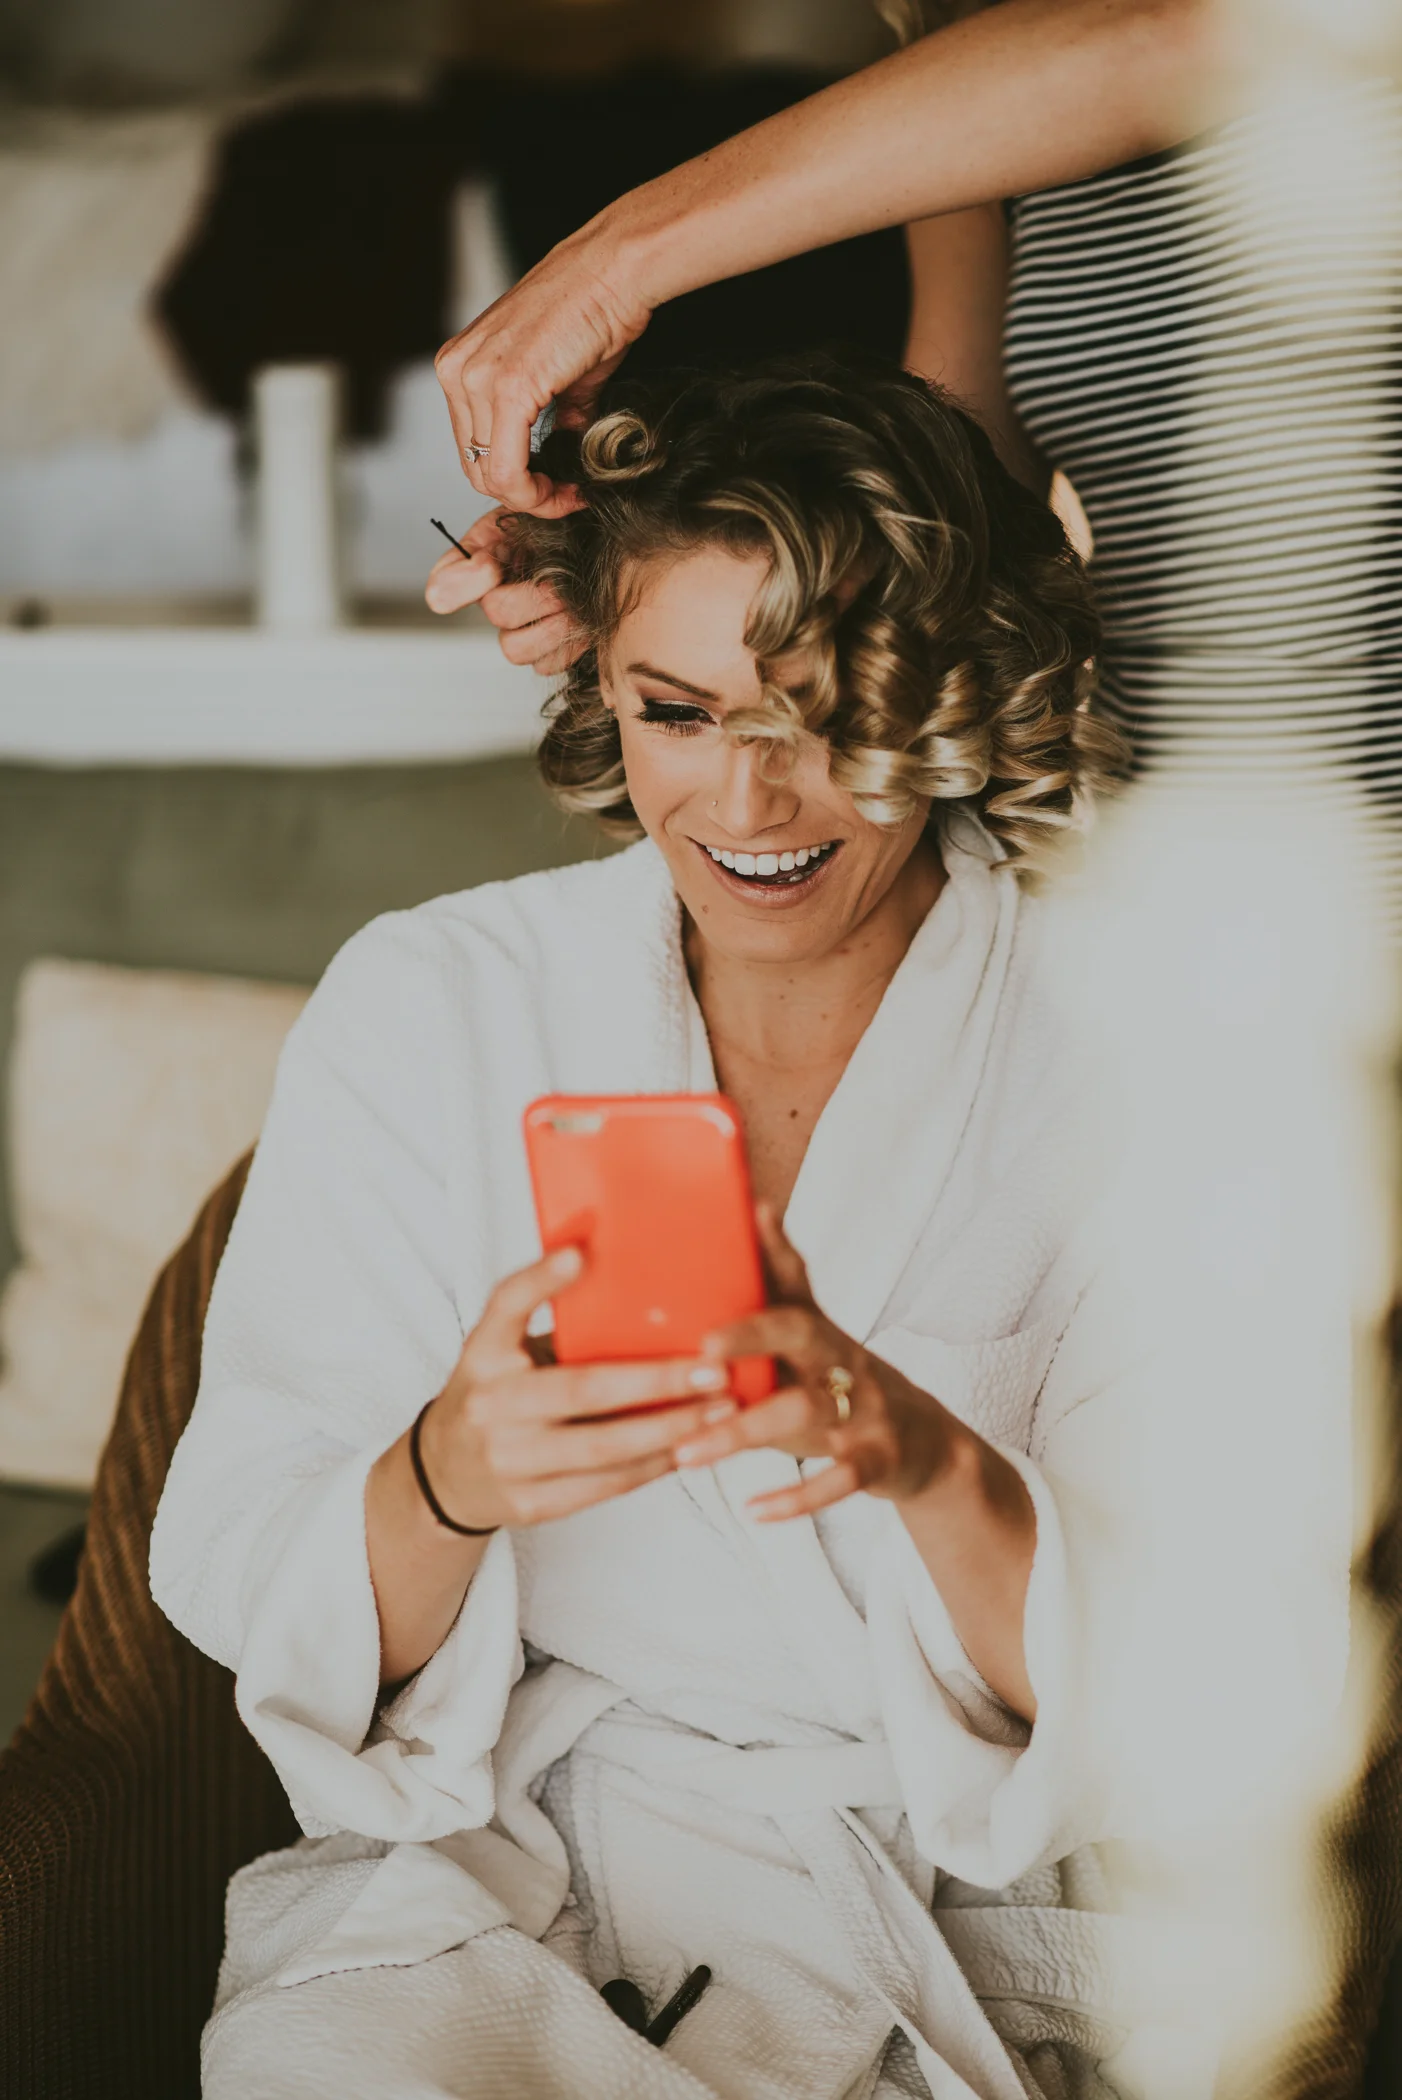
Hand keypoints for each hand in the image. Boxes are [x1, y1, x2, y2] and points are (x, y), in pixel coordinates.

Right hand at [416, 1244, 738, 1530]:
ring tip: (721, 1409)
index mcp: (483, 1352)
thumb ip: (549, 1317)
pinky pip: (605, 1485)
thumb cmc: (496, 1393)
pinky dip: (653, 1465)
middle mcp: (490, 1405)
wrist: (445, 1474)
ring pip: (603, 1447)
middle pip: (581, 1389)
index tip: (580, 1252)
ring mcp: (508, 1459)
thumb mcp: (503, 1347)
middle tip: (713, 1369)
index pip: (506, 1305)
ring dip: (671, 1428)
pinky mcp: (531, 1503)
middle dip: (656, 1381)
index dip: (541, 1278)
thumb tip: (622, 1268)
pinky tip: (690, 1446)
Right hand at [424, 508, 586, 675]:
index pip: (442, 588)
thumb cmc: (560, 528)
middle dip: (535, 596)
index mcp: (480, 563)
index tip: (492, 565)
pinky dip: (568, 646)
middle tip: (560, 582)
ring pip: (515, 649)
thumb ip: (501, 526)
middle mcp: (493, 601)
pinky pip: (545, 665)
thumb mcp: (525, 511)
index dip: (464, 582)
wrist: (596, 543)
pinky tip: (581, 623)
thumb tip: (484, 564)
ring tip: (574, 606)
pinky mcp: (544, 653)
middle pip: (495, 612)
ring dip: (552, 626)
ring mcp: (517, 631)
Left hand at [434, 219, 651, 514]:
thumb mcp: (560, 374)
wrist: (614, 271)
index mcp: (461, 364)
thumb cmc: (594, 307)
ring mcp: (476, 379)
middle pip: (475, 469)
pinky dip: (538, 494)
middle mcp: (457, 370)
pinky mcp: (506, 389)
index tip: (555, 489)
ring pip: (490, 477)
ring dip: (534, 498)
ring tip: (570, 493)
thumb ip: (555, 417)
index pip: (472, 449)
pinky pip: (508, 471)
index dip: (515, 481)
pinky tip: (567, 490)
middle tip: (565, 498)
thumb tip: (563, 451)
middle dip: (523, 495)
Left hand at [672, 1205, 961, 1522]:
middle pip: (801, 1336)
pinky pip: (839, 1481)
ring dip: (743, 1433)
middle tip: (699, 1351)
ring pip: (805, 1414)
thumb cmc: (848, 1381)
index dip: (758, 1271)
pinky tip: (752, 1508)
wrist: (928, 1443)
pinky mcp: (879, 1461)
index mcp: (821, 1330)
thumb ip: (781, 1277)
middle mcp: (844, 1361)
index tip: (706, 1269)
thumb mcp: (818, 1331)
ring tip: (687, 1456)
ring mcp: (865, 1411)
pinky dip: (796, 1498)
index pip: (788, 1288)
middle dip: (751, 1340)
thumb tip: (755, 1205)